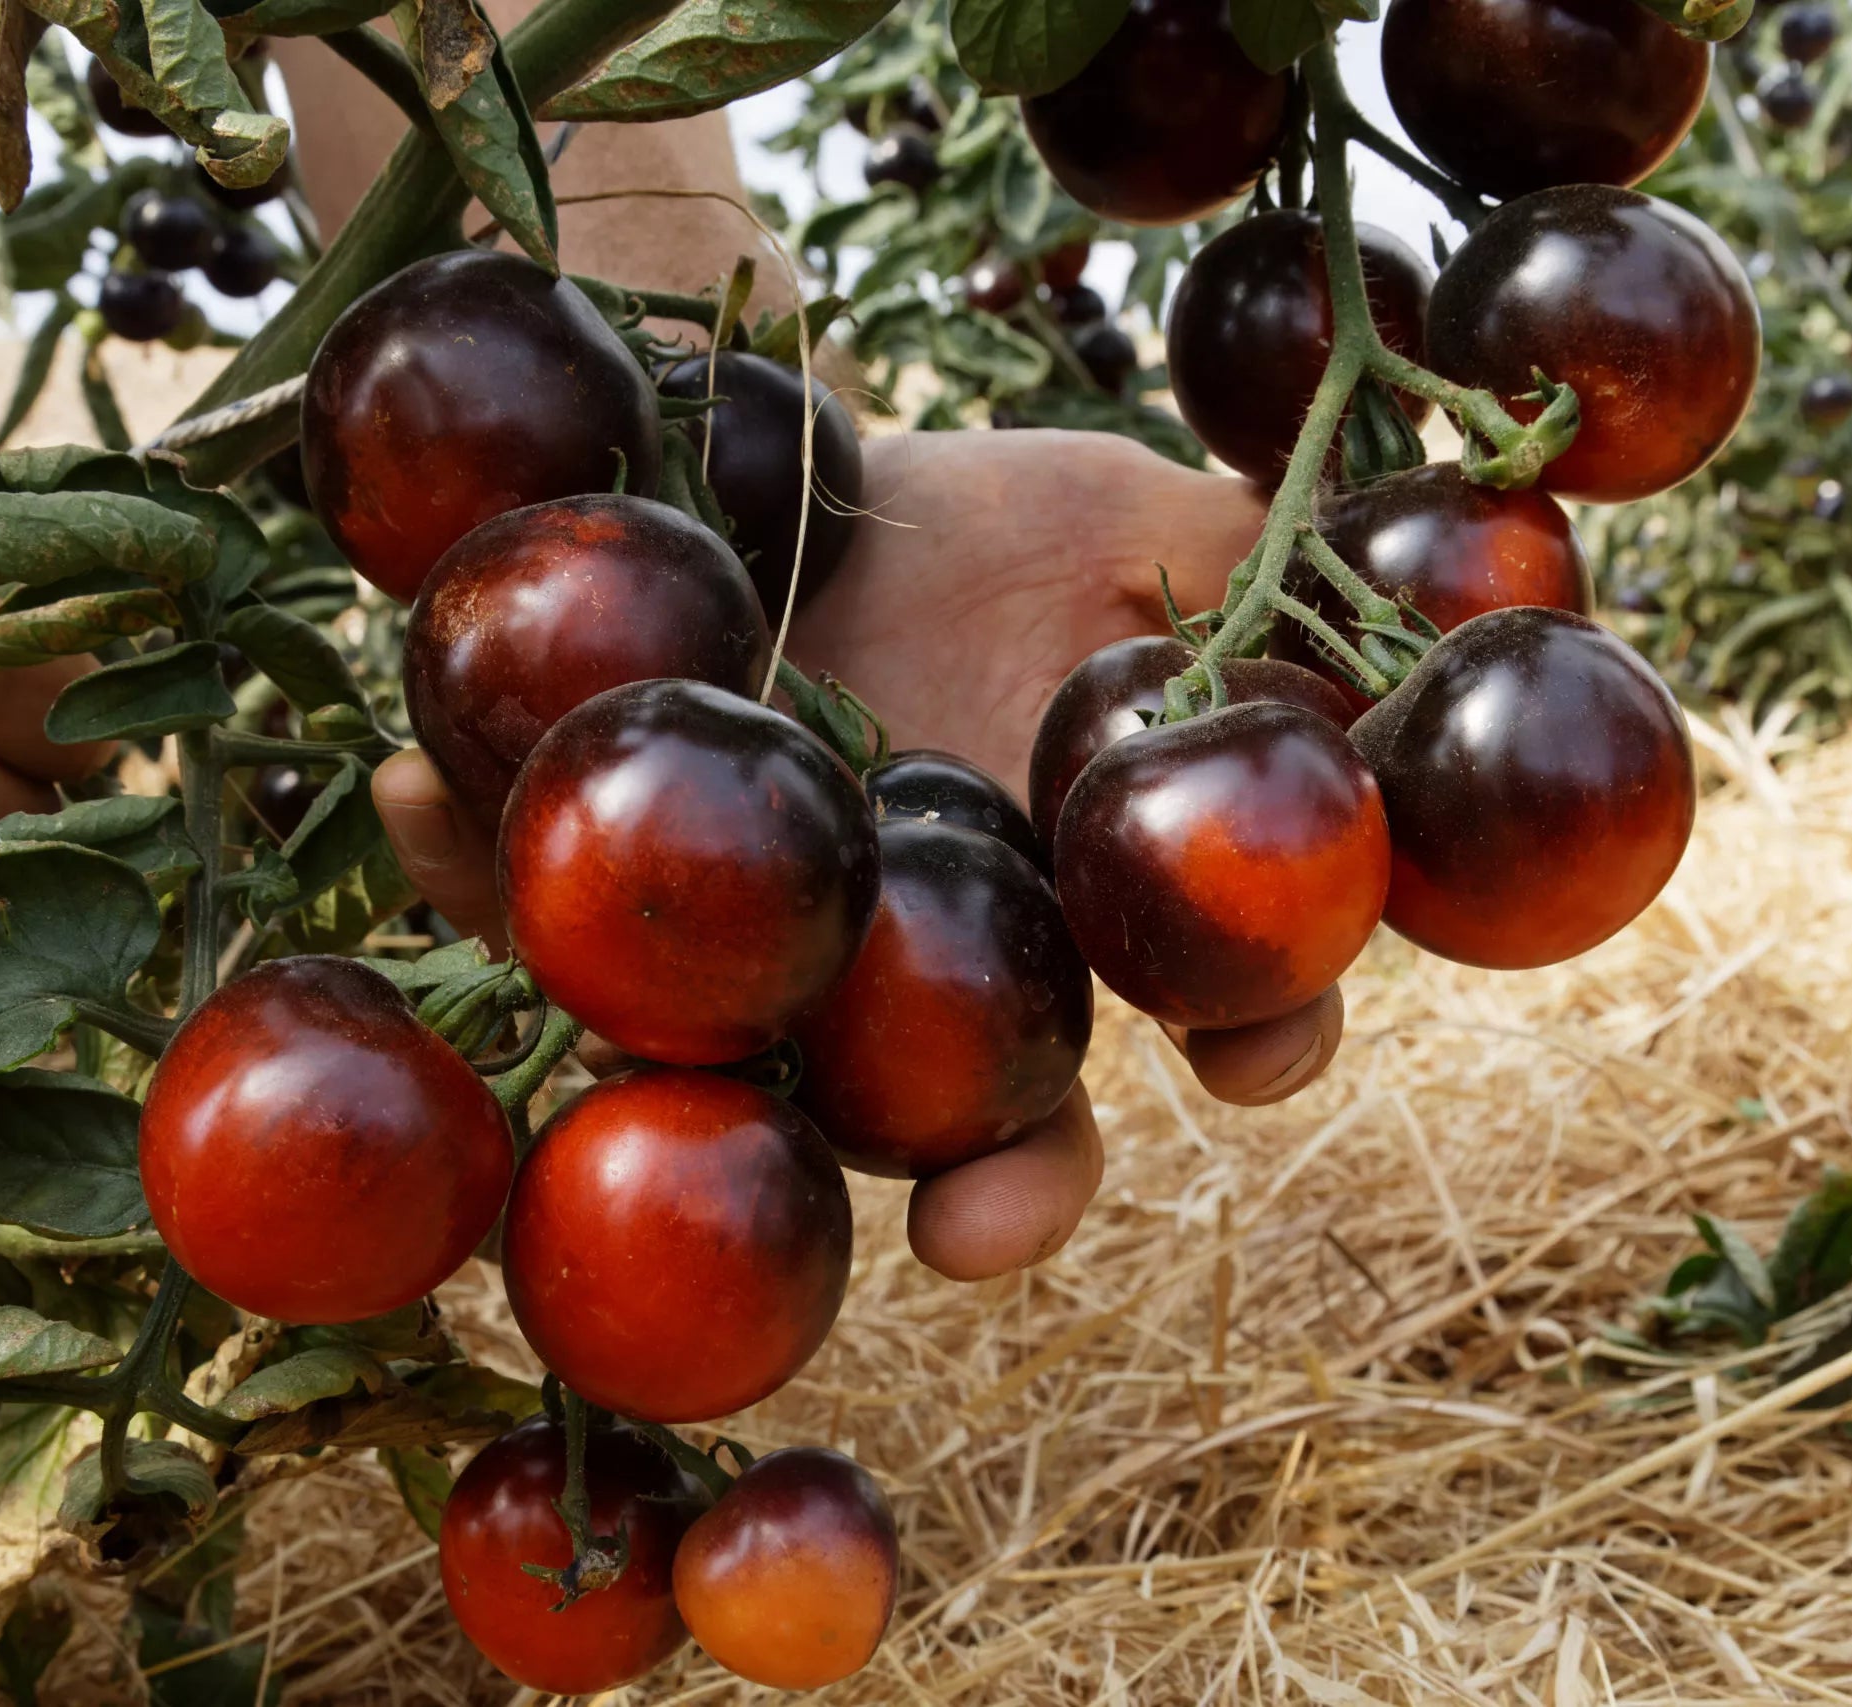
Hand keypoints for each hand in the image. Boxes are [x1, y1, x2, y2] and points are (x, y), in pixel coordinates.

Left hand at [373, 429, 1349, 1279]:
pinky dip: (452, 845)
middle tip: (981, 1232)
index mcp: (1059, 912)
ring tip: (659, 1024)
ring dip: (681, 1050)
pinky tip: (402, 789)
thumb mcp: (1148, 530)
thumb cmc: (997, 530)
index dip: (1244, 1043)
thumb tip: (1449, 611)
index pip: (1185, 1019)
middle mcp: (911, 972)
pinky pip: (510, 891)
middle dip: (996, 1188)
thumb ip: (1257, 590)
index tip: (1258, 1063)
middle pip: (966, 1120)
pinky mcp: (589, 879)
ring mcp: (752, 946)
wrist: (802, 481)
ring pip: (728, 1055)